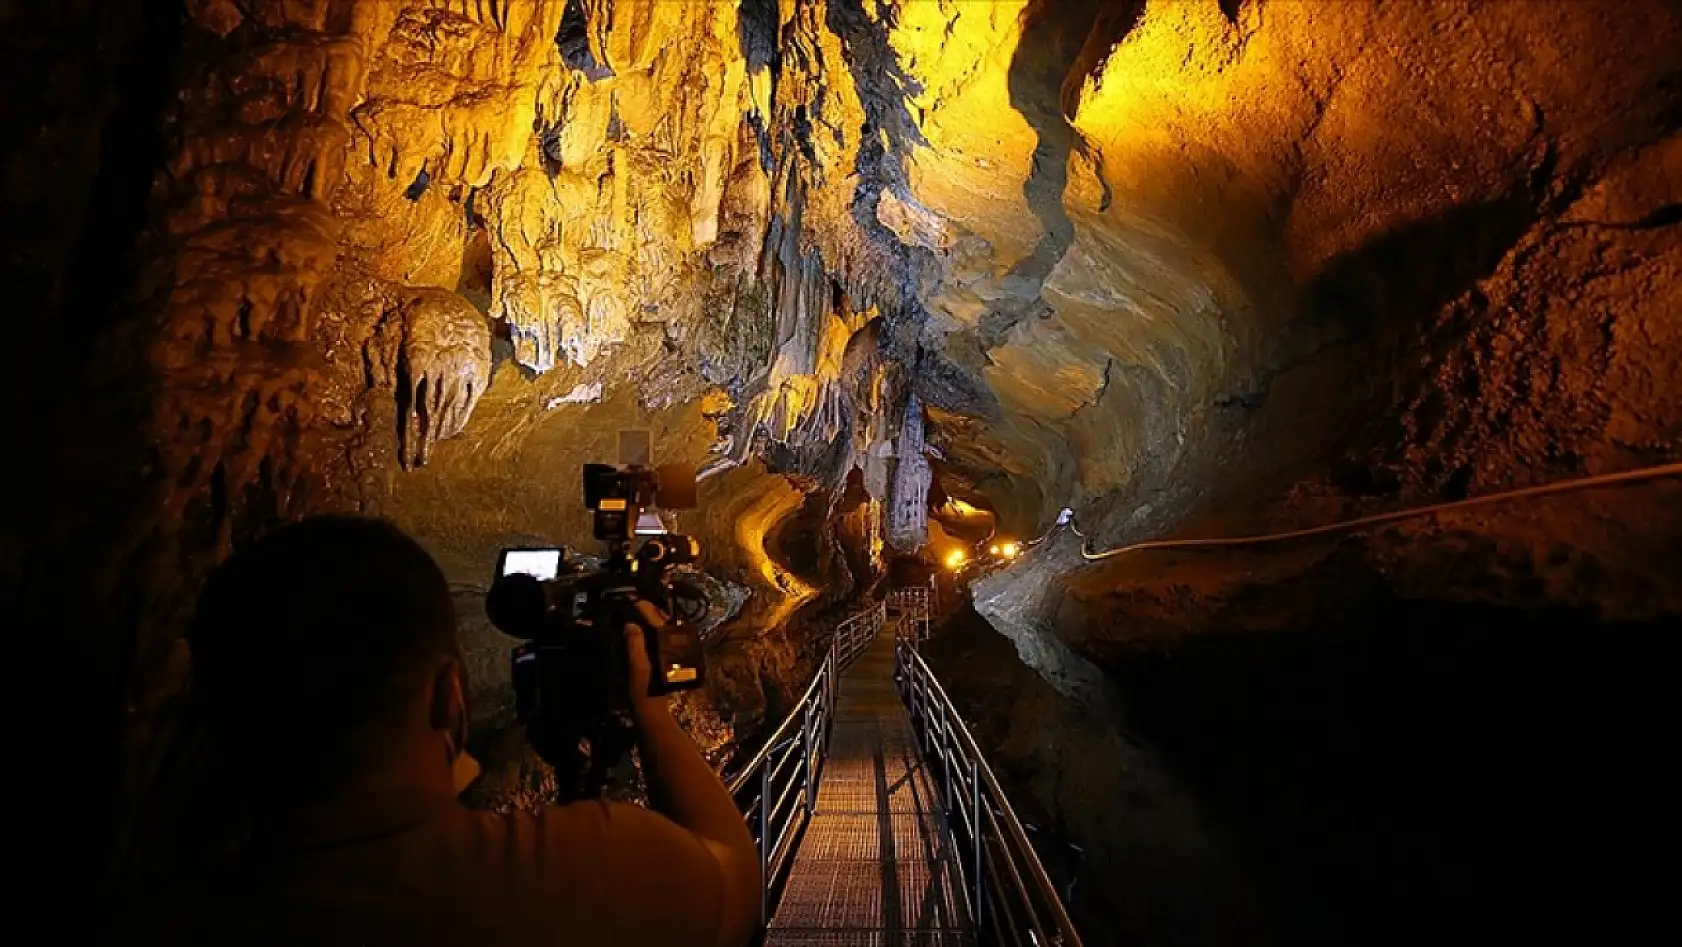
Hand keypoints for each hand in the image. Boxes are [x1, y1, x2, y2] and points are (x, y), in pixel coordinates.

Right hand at [623, 599, 671, 718]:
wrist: (654, 709)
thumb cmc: (643, 688)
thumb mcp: (637, 665)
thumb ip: (635, 643)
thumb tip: (631, 623)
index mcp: (667, 643)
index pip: (655, 617)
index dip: (642, 606)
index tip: (630, 599)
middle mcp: (676, 642)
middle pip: (663, 619)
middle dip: (649, 609)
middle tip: (632, 603)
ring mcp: (678, 649)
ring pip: (666, 626)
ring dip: (653, 617)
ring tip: (637, 612)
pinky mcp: (675, 656)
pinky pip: (666, 636)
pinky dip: (656, 628)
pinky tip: (645, 628)